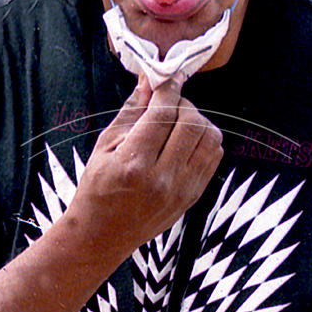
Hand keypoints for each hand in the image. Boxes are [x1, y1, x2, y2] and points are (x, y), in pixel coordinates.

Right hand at [67, 75, 221, 259]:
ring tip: (178, 122)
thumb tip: (149, 79)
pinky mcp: (193, 196)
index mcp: (134, 163)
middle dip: (182, 103)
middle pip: (192, 122)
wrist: (103, 234)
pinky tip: (186, 141)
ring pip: (210, 138)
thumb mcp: (104, 145)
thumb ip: (132, 110)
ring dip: (198, 121)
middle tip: (168, 103)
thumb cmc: (98, 188)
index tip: (166, 77)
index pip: (163, 113)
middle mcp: (163, 178)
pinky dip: (204, 140)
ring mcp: (182, 189)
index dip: (168, 88)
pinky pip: (213, 157)